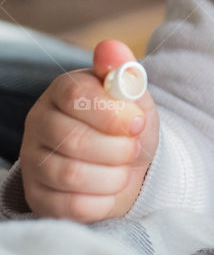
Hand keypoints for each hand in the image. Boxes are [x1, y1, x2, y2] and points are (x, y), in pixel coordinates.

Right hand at [20, 39, 158, 222]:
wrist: (124, 163)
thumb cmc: (126, 125)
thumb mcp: (133, 96)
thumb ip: (124, 71)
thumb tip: (111, 48)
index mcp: (62, 91)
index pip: (77, 96)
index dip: (114, 114)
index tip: (138, 123)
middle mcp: (39, 123)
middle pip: (74, 140)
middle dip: (118, 149)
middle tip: (134, 149)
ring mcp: (33, 161)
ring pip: (71, 175)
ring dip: (113, 176)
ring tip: (125, 169)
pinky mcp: (38, 196)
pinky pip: (70, 206)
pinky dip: (102, 201)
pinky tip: (111, 189)